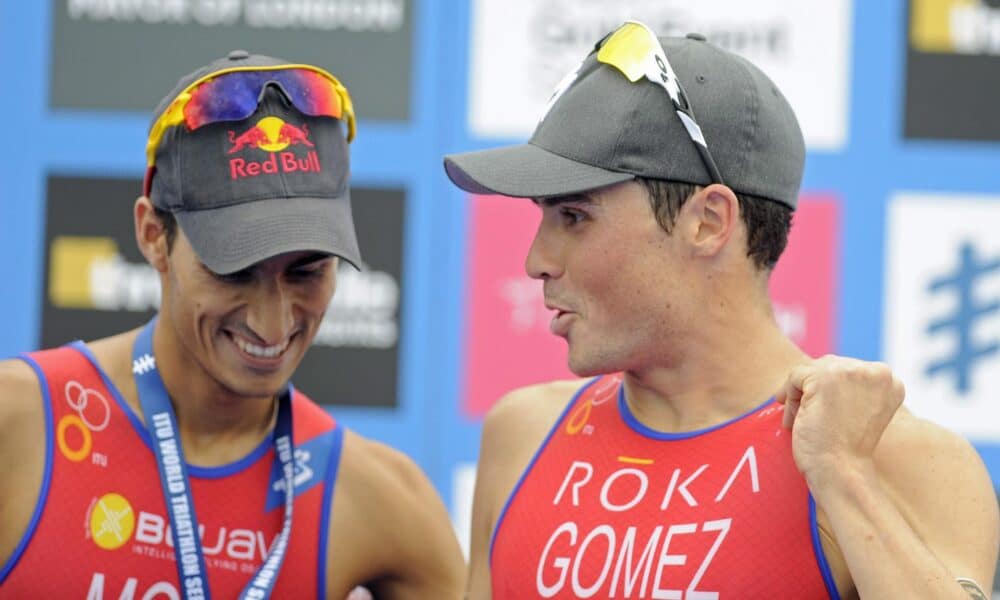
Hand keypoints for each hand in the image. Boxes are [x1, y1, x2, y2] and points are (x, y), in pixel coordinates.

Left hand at [775, 355, 904, 489]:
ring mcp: (852, 372)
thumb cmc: (847, 449)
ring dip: (799, 394)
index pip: (849, 368)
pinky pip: (795, 376)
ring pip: (811, 371)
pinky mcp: (826, 378)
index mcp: (890, 381)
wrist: (842, 471)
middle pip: (829, 365)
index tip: (823, 412)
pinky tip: (793, 419)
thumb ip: (852, 387)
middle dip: (812, 389)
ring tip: (798, 419)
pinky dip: (789, 396)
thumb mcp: (860, 411)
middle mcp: (877, 371)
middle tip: (805, 416)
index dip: (829, 389)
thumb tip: (822, 370)